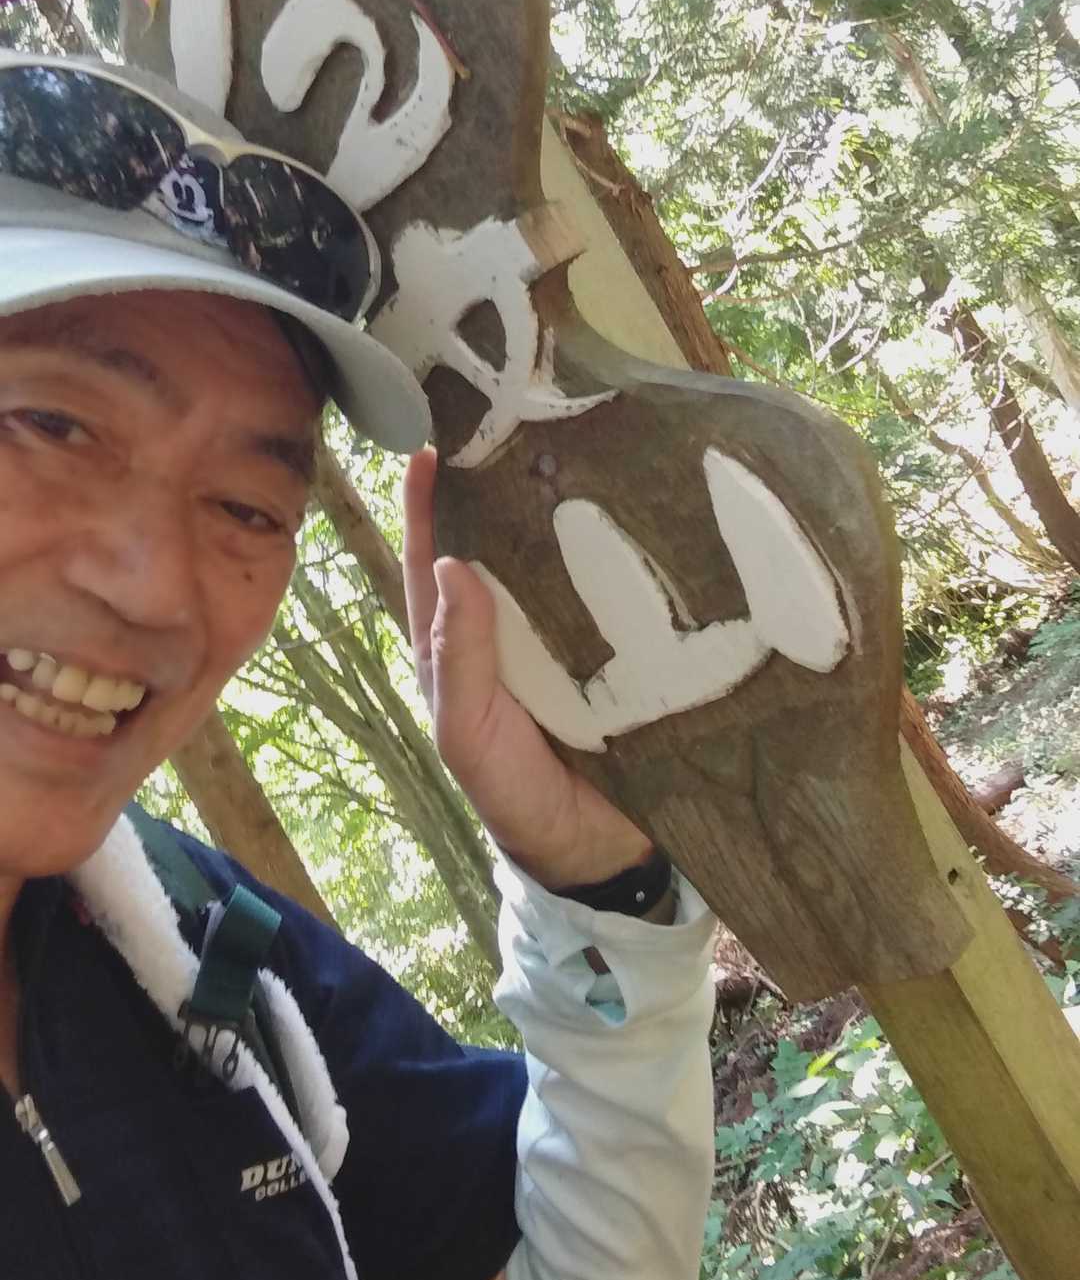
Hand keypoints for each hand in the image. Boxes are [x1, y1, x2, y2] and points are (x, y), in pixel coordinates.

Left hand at [402, 448, 653, 888]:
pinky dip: (626, 559)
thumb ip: (457, 658)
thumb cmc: (516, 795)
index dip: (426, 509)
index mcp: (458, 649)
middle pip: (501, 549)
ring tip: (584, 453)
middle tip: (522, 424)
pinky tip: (645, 520)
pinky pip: (617, 596)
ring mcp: (566, 639)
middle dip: (505, 491)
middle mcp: (509, 633)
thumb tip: (449, 563)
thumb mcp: (469, 734)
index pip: (434, 565)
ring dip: (569, 516)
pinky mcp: (622, 652)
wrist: (601, 854)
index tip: (428, 447)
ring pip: (560, 564)